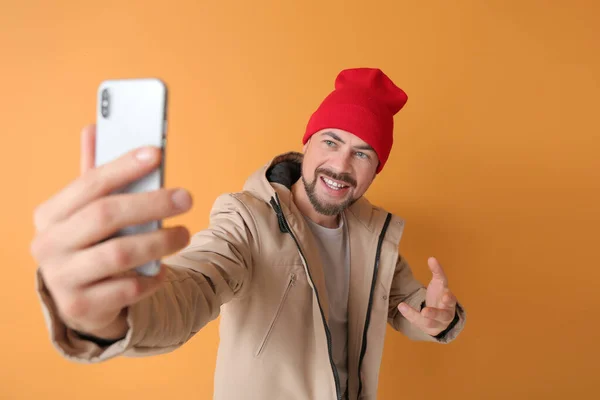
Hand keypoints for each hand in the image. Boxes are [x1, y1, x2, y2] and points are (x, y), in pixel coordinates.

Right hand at [30, 125, 192, 338]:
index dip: (125, 167)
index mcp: (50, 214)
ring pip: (119, 254)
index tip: (157, 153)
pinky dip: (152, 278)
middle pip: (106, 215)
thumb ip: (94, 174)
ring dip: (159, 241)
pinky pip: (127, 288)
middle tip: (187, 198)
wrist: (81, 301)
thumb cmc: (91, 244)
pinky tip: (164, 270)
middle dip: (152, 203)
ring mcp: (61, 278)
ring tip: (185, 235)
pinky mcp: (81, 306)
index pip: (89, 183)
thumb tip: (94, 127)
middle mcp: (48, 244)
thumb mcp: (88, 211)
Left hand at [397, 257, 456, 336]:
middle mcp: (446, 314)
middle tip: (425, 311)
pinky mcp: (427, 328)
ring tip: (410, 309)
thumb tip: (432, 258)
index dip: (449, 298)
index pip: (450, 299)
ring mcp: (436, 323)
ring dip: (419, 317)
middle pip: (442, 315)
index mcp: (450, 301)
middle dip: (434, 313)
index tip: (446, 295)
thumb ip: (437, 272)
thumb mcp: (439, 284)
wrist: (441, 317)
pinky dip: (409, 315)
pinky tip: (401, 306)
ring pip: (430, 322)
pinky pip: (418, 323)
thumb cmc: (439, 297)